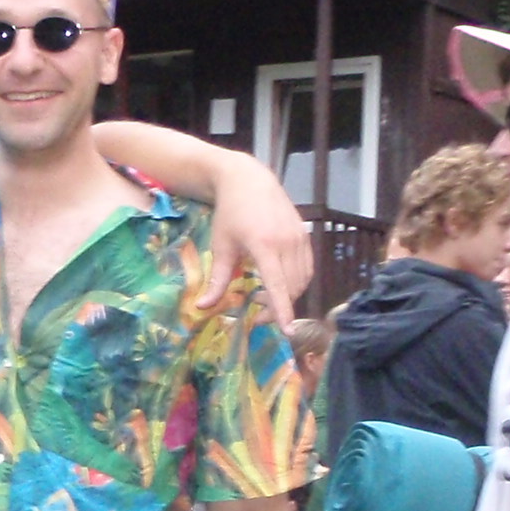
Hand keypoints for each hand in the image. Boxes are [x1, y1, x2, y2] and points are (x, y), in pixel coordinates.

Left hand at [191, 154, 308, 329]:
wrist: (249, 180)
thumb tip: (202, 308)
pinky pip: (307, 268)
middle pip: (291, 287)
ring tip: (265, 296)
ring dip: (288, 295)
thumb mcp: (220, 246)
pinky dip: (296, 282)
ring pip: (302, 280)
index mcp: (263, 245)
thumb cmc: (230, 213)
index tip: (288, 330)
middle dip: (278, 307)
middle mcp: (286, 242)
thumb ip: (217, 280)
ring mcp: (299, 238)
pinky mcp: (305, 235)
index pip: (278, 285)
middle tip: (256, 312)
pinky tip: (280, 283)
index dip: (283, 310)